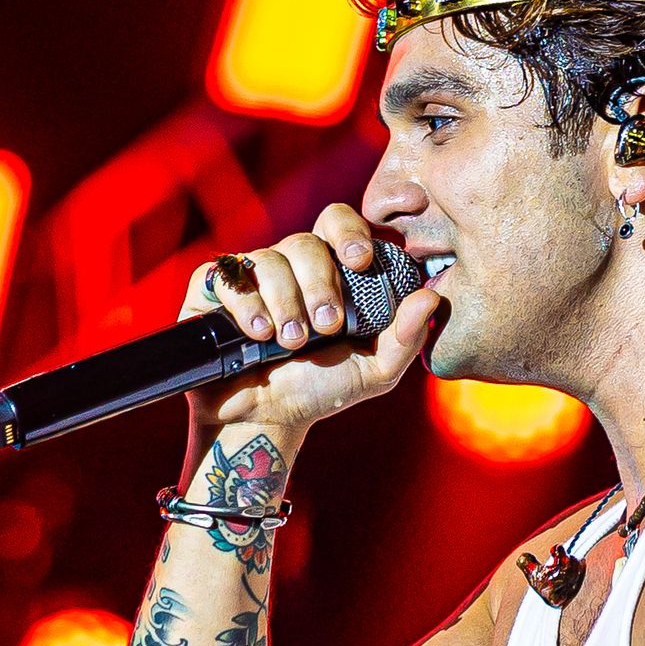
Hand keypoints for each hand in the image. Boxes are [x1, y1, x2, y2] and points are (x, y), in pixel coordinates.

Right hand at [179, 203, 441, 441]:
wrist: (262, 420)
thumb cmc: (318, 391)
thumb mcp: (373, 371)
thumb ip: (405, 338)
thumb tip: (432, 297)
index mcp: (329, 273)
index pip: (339, 224)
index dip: (350, 232)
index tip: (360, 261)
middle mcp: (290, 267)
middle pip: (306, 242)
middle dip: (320, 284)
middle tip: (325, 327)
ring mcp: (250, 277)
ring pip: (268, 259)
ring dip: (285, 302)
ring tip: (290, 342)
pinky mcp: (212, 290)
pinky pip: (226, 276)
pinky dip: (246, 305)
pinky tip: (257, 334)